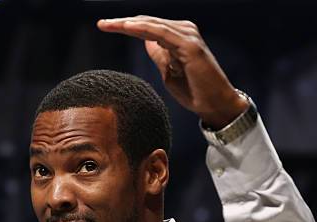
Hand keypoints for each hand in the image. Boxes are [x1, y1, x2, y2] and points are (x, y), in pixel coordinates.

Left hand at [97, 16, 248, 128]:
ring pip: (152, 25)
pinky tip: (127, 27)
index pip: (148, 27)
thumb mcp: (168, 71)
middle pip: (147, 22)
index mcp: (178, 36)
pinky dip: (143, 29)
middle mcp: (184, 31)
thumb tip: (145, 40)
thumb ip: (158, 54)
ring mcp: (188, 36)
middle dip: (122, 22)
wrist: (215, 104)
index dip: (126, 26)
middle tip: (101, 24)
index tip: (105, 26)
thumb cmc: (194, 91)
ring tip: (108, 25)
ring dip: (128, 24)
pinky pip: (161, 33)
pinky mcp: (189, 45)